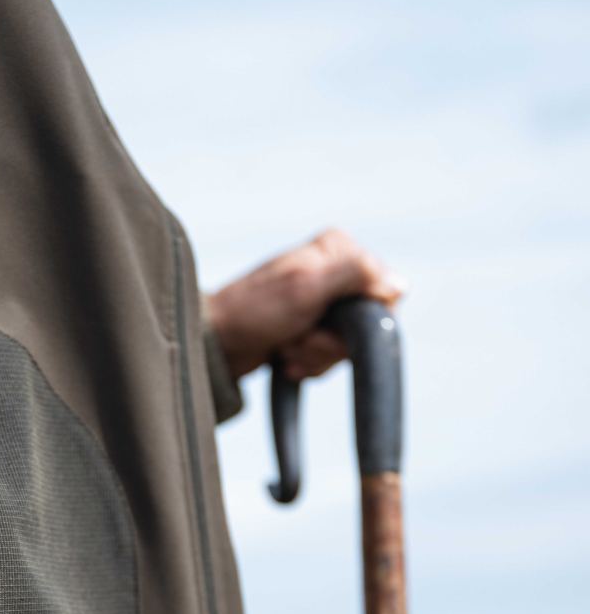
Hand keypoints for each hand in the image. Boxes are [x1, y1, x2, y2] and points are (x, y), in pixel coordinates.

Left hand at [202, 228, 405, 381]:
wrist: (214, 344)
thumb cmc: (254, 311)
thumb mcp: (307, 288)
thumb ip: (356, 276)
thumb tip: (399, 285)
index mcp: (337, 249)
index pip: (385, 291)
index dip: (364, 320)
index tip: (331, 322)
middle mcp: (334, 271)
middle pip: (367, 323)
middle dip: (331, 343)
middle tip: (300, 338)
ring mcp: (322, 302)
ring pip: (347, 344)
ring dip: (316, 356)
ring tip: (286, 347)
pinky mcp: (309, 328)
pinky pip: (328, 356)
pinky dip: (307, 364)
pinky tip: (284, 359)